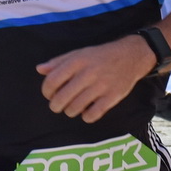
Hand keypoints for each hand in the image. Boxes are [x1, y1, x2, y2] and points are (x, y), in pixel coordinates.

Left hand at [37, 36, 154, 122]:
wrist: (130, 56)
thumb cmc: (100, 56)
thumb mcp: (79, 53)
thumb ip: (58, 62)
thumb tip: (39, 69)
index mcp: (77, 61)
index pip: (52, 81)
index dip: (46, 92)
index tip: (49, 94)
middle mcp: (88, 73)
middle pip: (61, 99)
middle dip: (55, 106)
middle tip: (58, 105)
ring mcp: (101, 86)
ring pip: (75, 108)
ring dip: (70, 111)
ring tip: (73, 107)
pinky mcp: (112, 97)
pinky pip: (92, 115)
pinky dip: (86, 116)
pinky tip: (87, 110)